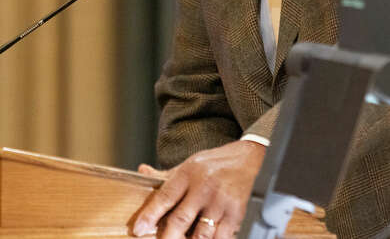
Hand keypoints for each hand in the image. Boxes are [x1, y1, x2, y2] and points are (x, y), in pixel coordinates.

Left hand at [133, 140, 265, 238]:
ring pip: (201, 233)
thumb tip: (142, 172)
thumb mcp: (189, 164)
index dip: (150, 215)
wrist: (251, 158)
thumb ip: (166, 174)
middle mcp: (203, 187)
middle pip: (181, 219)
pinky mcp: (236, 213)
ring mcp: (220, 201)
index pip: (164, 197)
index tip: (139, 229)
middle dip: (168, 237)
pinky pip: (221, 237)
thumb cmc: (216, 164)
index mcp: (188, 173)